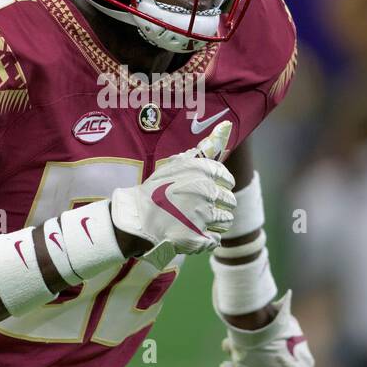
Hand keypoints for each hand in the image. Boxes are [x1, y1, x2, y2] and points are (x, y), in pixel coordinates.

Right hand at [111, 121, 235, 268]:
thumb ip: (202, 150)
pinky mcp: (199, 238)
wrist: (137, 219)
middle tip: (203, 207)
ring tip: (200, 220)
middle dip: (220, 204)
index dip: (222, 184)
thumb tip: (226, 127)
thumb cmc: (155, 191)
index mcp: (202, 172)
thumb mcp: (176, 165)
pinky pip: (216, 239)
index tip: (214, 188)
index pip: (227, 178)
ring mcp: (204, 217)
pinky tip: (195, 234)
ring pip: (226, 220)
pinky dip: (209, 239)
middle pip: (230, 201)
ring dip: (217, 221)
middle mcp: (206, 192)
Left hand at [219, 290, 313, 366]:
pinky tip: (232, 339)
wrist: (254, 313)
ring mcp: (298, 345)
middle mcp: (304, 364)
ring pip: (266, 360)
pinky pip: (270, 344)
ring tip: (225, 348)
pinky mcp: (290, 329)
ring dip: (243, 358)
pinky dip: (253, 345)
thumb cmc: (255, 356)